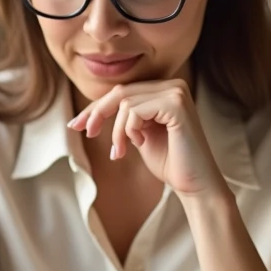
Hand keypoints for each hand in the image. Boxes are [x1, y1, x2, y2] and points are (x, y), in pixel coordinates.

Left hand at [67, 80, 223, 196]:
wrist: (195, 185)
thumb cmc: (169, 162)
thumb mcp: (140, 134)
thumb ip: (125, 118)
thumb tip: (92, 111)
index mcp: (166, 90)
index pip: (123, 92)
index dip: (96, 107)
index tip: (75, 124)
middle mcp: (173, 86)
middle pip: (120, 92)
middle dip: (97, 113)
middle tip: (86, 133)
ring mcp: (176, 93)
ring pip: (124, 103)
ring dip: (117, 132)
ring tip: (121, 152)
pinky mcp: (176, 105)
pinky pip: (135, 112)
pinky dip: (129, 130)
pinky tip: (141, 144)